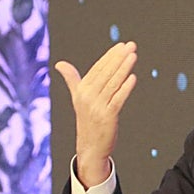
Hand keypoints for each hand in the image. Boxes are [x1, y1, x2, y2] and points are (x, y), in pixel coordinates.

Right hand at [54, 41, 138, 186]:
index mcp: (81, 91)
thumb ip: (72, 79)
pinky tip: (133, 78)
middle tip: (130, 46)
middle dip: (119, 58)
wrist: (89, 147)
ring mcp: (97, 107)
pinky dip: (125, 88)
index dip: (110, 56)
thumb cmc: (87, 120)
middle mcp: (87, 97)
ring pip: (113, 84)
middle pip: (106, 73)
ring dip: (124, 68)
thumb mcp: (78, 98)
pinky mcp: (108, 116)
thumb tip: (59, 64)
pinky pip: (118, 99)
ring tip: (133, 56)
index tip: (121, 46)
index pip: (97, 69)